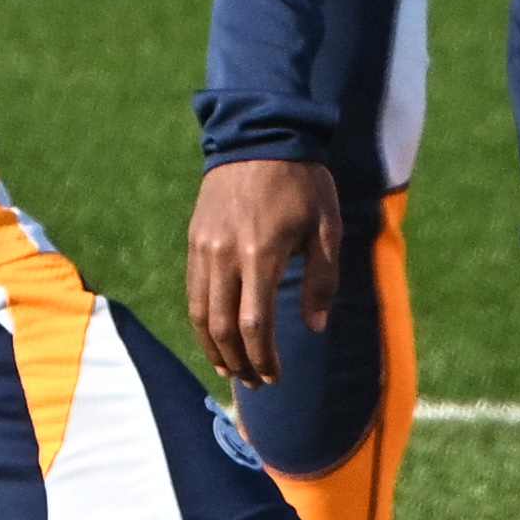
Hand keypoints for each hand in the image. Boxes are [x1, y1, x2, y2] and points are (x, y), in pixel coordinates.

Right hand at [190, 155, 345, 386]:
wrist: (260, 136)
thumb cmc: (303, 183)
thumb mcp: (326, 228)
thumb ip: (322, 280)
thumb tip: (314, 328)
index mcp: (261, 254)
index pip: (254, 324)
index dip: (262, 357)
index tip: (275, 376)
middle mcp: (225, 256)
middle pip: (222, 327)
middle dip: (238, 361)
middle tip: (254, 383)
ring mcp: (204, 248)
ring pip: (201, 313)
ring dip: (214, 348)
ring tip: (231, 370)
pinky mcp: (195, 240)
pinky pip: (193, 291)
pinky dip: (202, 321)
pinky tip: (215, 336)